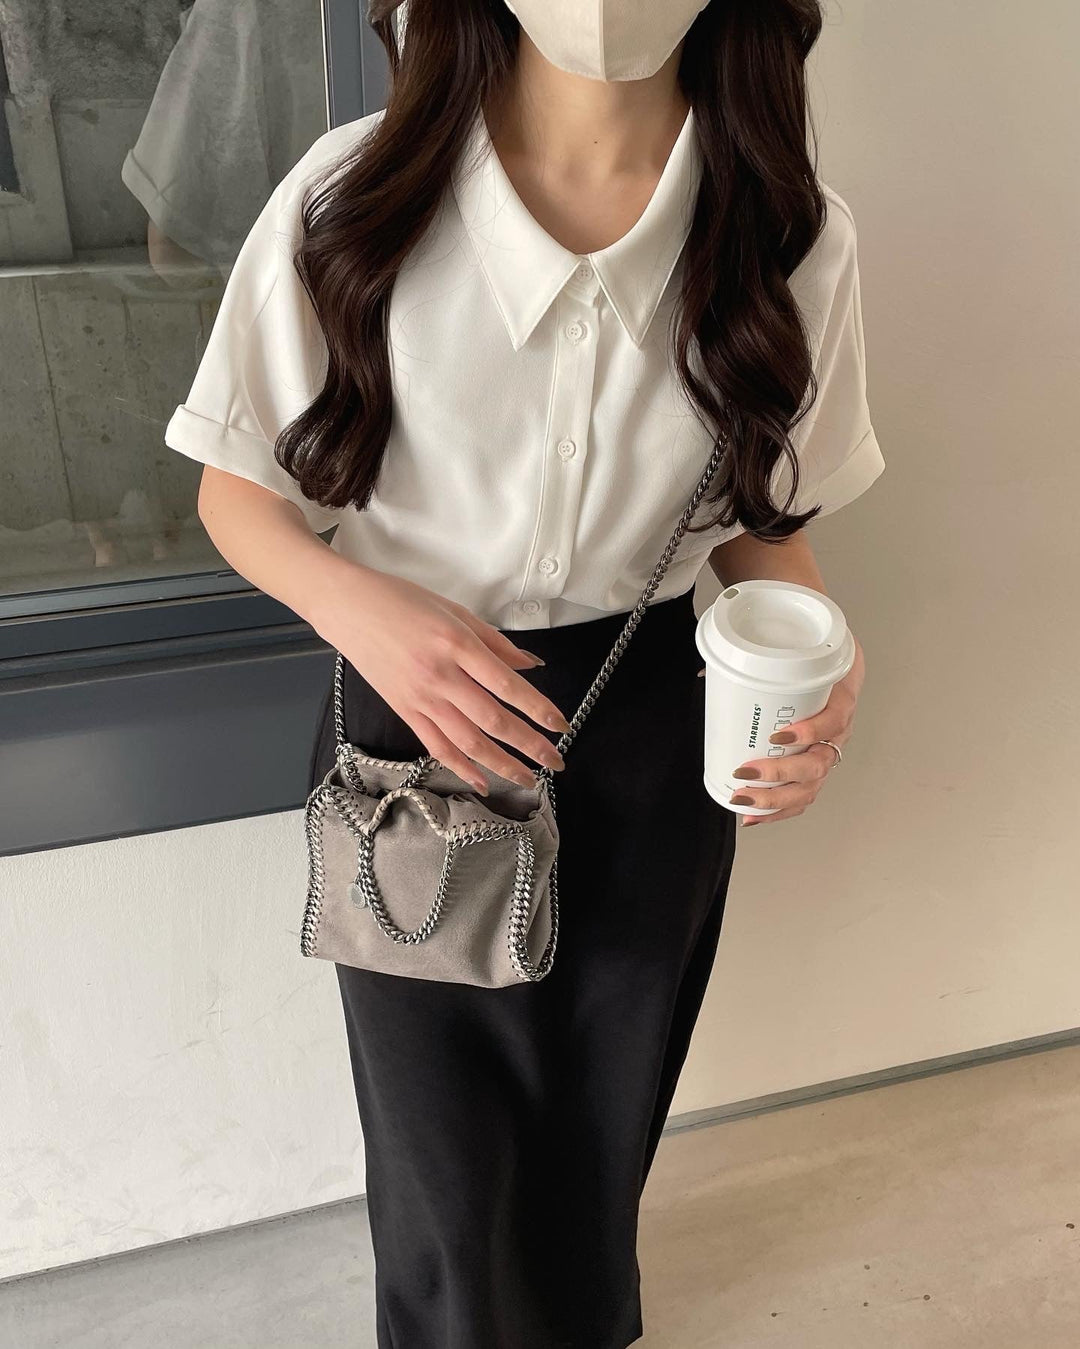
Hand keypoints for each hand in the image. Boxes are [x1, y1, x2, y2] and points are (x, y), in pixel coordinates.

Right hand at [312, 564, 570, 795]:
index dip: (538, 709)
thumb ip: (495, 642)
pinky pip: (436, 746)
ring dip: (502, 764)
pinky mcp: (404, 711)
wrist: (348, 608)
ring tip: (528, 779)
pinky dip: (461, 768)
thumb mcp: (455, 611)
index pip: (508, 686)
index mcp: (457, 645)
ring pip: (468, 742)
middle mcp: (441, 676)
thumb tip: (530, 665)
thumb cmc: (401, 601)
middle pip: (493, 720)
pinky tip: (482, 781)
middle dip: (530, 745)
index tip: (561, 725)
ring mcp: (421, 698)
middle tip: (555, 761)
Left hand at [709, 633, 865, 826]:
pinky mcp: (816, 772)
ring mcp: (829, 755)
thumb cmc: (818, 666)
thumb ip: (759, 662)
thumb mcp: (800, 656)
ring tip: (743, 800)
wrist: (841, 669)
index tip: (779, 735)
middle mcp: (838, 735)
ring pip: (809, 787)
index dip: (809, 732)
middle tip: (745, 772)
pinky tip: (753, 817)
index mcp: (839, 703)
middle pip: (817, 764)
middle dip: (779, 775)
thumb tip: (707, 673)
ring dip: (774, 800)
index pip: (833, 722)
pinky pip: (802, 797)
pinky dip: (776, 811)